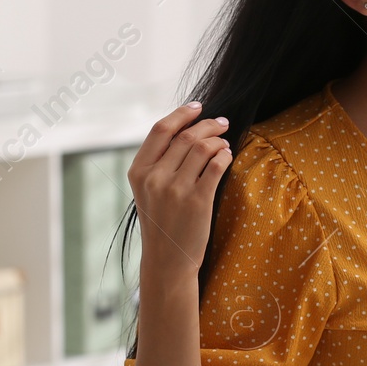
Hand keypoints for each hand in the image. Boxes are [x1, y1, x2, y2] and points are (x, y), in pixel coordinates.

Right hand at [128, 102, 232, 275]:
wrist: (168, 259)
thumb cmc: (162, 222)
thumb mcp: (148, 190)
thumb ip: (159, 162)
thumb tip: (187, 129)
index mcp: (138, 171)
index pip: (160, 130)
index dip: (181, 113)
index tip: (198, 106)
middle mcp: (154, 178)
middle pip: (185, 136)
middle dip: (208, 124)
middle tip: (223, 123)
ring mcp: (175, 189)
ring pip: (202, 147)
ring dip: (218, 140)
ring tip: (225, 143)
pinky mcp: (198, 201)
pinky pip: (216, 165)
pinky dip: (225, 155)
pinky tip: (227, 156)